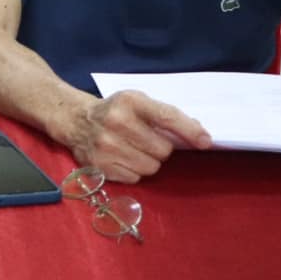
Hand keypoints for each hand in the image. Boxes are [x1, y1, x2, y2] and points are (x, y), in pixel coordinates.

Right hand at [63, 91, 212, 182]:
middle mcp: (116, 121)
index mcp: (130, 101)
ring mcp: (106, 145)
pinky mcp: (99, 165)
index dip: (189, 131)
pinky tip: (122, 159)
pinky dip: (133, 171)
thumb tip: (199, 135)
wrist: (75, 119)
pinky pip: (134, 178)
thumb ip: (165, 115)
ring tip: (134, 151)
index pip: (167, 117)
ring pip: (151, 167)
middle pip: (163, 150)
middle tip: (147, 141)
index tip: (205, 142)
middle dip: (161, 148)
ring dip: (148, 161)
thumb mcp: (137, 102)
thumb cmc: (114, 111)